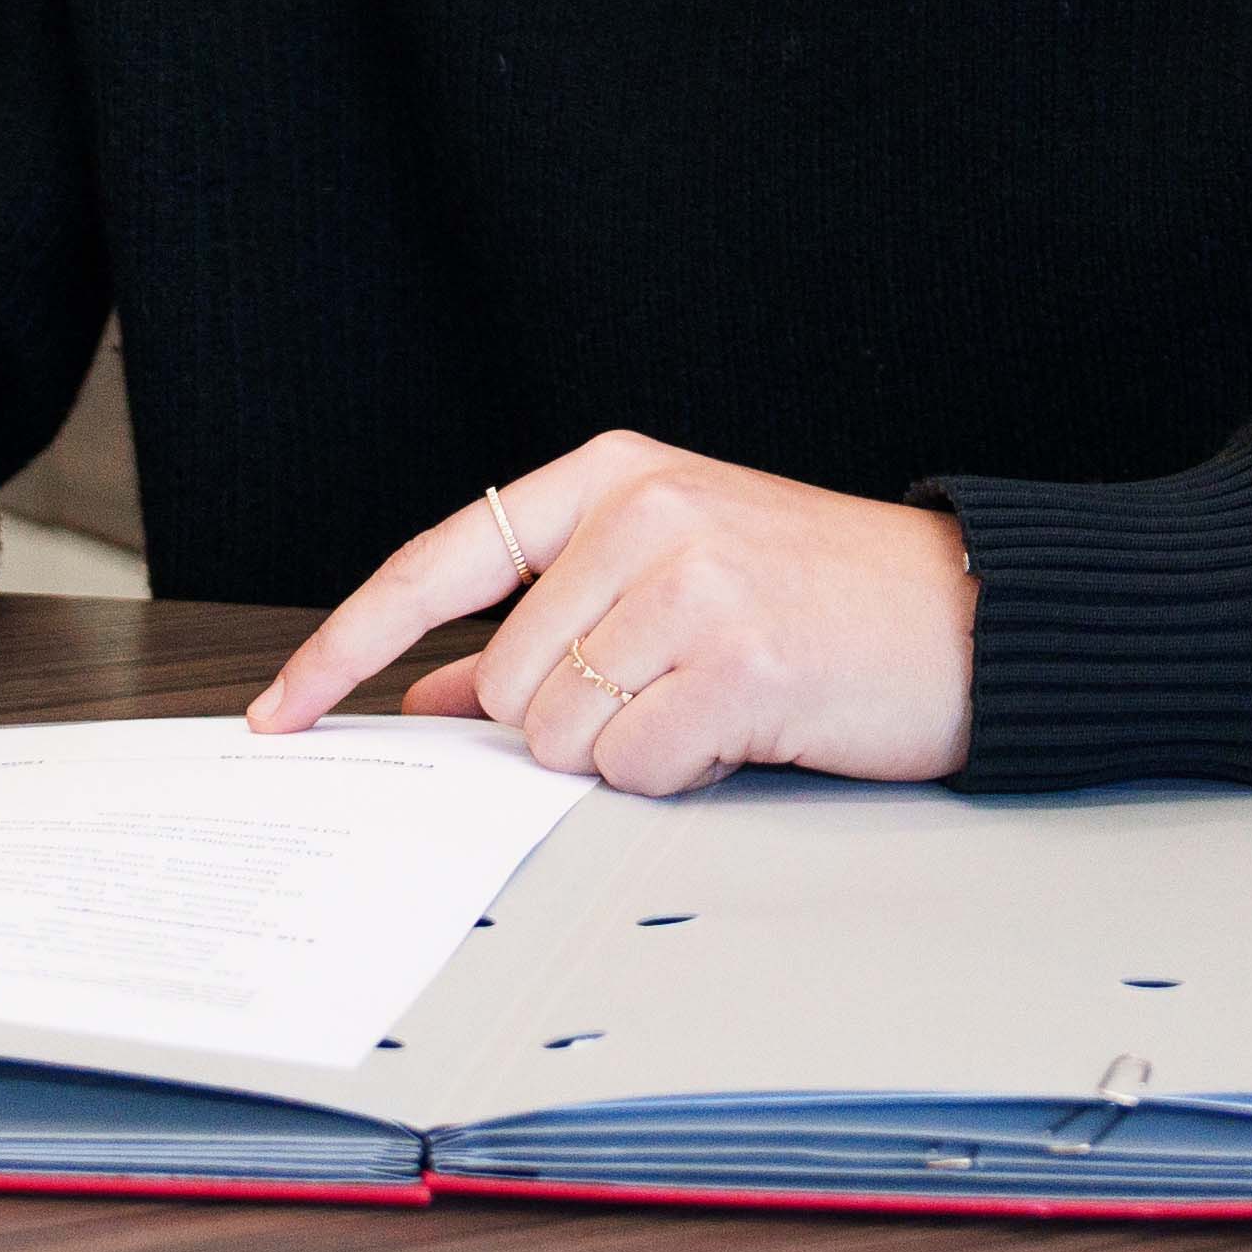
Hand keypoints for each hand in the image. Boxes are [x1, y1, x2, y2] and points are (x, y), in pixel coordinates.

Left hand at [245, 431, 974, 796]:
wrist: (971, 614)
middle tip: (669, 698)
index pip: (439, 561)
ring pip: (561, 733)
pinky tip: (743, 729)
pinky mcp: (739, 656)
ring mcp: (692, 579)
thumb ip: (547, 628)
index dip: (343, 643)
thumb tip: (435, 695)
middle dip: (569, 724)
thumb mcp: (674, 579)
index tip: (281, 710)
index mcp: (614, 477)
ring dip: (629, 751)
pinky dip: (680, 774)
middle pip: (507, 682)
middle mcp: (644, 512)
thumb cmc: (823, 599)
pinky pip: (635, 766)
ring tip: (716, 703)